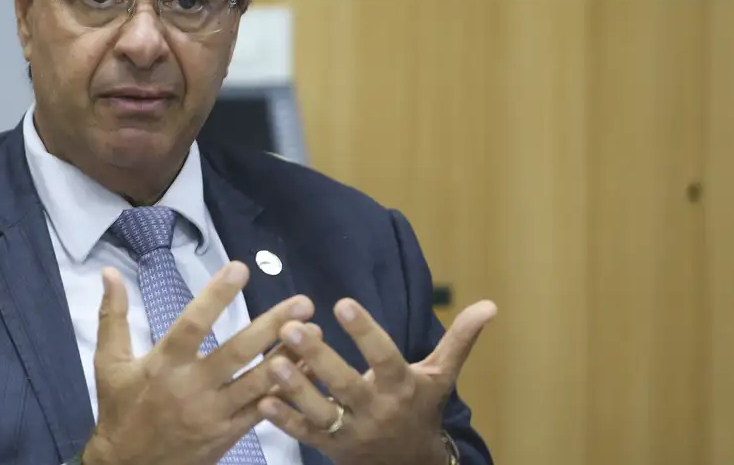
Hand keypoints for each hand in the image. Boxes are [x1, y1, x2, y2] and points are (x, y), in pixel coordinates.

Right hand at [82, 262, 314, 464]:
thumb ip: (112, 315)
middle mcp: (192, 387)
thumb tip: (108, 271)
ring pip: (257, 383)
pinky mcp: (228, 433)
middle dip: (272, 327)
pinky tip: (307, 371)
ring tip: (315, 332)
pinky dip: (286, 390)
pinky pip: (262, 410)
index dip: (216, 296)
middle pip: (237, 353)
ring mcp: (213, 413)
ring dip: (289, 357)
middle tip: (302, 303)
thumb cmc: (119, 409)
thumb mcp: (108, 362)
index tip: (240, 268)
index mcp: (163, 365)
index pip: (193, 324)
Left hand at [259, 298, 496, 464]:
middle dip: (319, 357)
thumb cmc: (421, 408)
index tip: (342, 303)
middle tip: (292, 327)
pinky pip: (305, 435)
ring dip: (296, 389)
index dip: (365, 331)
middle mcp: (376, 410)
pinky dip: (284, 420)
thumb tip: (490, 304)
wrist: (411, 464)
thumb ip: (460, 340)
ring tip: (273, 362)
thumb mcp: (441, 376)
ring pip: (321, 412)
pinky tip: (262, 398)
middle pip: (346, 384)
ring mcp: (352, 431)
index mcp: (402, 386)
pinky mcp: (331, 447)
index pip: (384, 356)